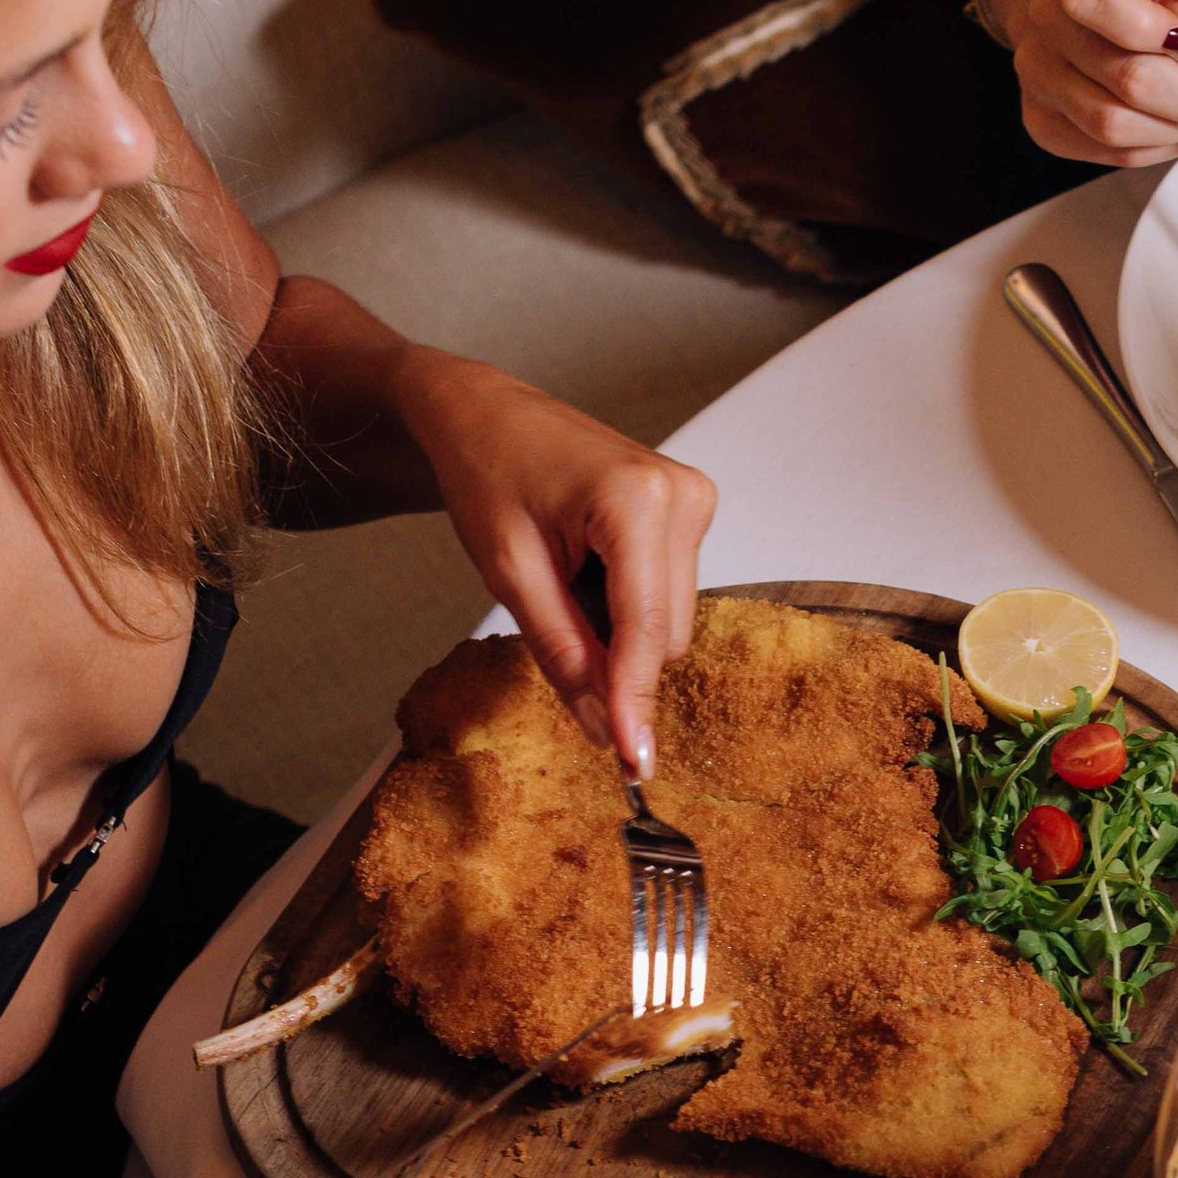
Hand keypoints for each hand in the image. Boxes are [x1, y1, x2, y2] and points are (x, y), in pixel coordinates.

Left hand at [412, 361, 717, 775]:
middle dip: (614, 652)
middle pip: (667, 635)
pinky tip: (588, 564)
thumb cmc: (487, 472)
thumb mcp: (509, 573)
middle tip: (549, 610)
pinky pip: (669, 595)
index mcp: (636, 501)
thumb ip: (563, 653)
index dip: (636, 700)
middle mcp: (682, 496)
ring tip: (566, 572)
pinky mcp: (691, 509)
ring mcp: (694, 500)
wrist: (484, 414)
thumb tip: (606, 729)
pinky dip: (625, 603)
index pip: (647, 630)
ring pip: (672, 622)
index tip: (635, 763)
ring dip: (618, 626)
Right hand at [985, 0, 1177, 171]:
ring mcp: (1037, 81)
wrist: (1076, 13)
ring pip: (1115, 128)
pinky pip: (1109, 154)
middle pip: (1126, 80)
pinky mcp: (1043, 125)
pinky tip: (1170, 129)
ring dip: (1173, 130)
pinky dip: (1155, 148)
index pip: (1095, 0)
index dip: (1153, 29)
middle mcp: (1044, 28)